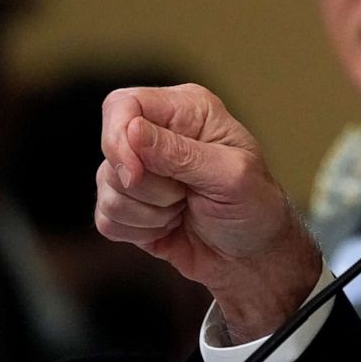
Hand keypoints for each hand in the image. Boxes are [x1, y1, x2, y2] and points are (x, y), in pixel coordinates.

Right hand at [95, 83, 321, 341]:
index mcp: (188, 110)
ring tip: (185, 209)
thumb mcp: (230, 176)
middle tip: (187, 194)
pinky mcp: (129, 204)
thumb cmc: (254, 208)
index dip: (118, 138)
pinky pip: (106, 218)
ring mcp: (141, 168)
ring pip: (107, 187)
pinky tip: (169, 226)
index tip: (136, 175)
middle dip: (146, 185)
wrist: (252, 256)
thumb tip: (131, 129)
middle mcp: (159, 132)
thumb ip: (181, 153)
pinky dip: (138, 230)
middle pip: (111, 150)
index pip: (124, 105)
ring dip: (148, 212)